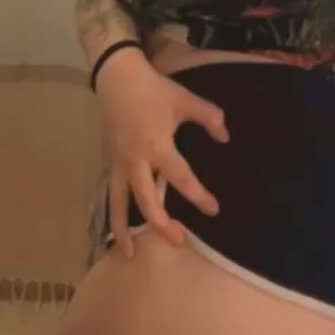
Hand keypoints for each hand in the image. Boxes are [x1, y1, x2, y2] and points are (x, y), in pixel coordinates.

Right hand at [95, 49, 229, 256]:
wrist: (118, 79)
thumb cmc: (155, 91)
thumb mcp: (186, 101)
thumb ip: (209, 118)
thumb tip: (226, 137)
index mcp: (157, 147)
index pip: (181, 178)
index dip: (199, 196)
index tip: (213, 209)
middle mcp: (136, 161)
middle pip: (147, 201)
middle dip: (161, 225)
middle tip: (179, 242)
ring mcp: (118, 164)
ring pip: (118, 204)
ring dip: (124, 230)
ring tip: (128, 254)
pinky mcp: (109, 162)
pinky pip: (110, 194)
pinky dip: (113, 213)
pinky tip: (117, 230)